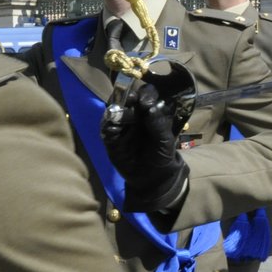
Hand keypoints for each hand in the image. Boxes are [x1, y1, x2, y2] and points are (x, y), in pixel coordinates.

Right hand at [100, 82, 188, 211]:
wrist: (152, 177)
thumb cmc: (161, 155)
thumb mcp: (165, 141)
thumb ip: (158, 124)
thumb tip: (150, 107)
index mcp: (149, 111)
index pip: (146, 94)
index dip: (145, 94)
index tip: (146, 102)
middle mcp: (134, 114)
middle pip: (126, 97)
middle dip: (127, 96)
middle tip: (130, 101)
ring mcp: (121, 125)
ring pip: (113, 109)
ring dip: (115, 109)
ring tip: (120, 114)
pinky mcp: (110, 137)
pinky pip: (105, 128)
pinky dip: (108, 126)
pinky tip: (113, 130)